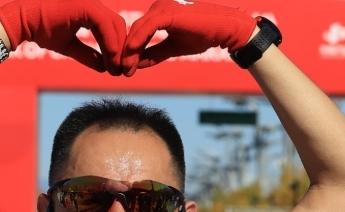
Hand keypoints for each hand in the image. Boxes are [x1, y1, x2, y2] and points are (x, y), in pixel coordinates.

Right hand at [0, 0, 125, 73]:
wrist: (22, 21)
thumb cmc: (41, 30)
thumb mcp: (69, 46)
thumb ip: (88, 54)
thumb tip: (104, 68)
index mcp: (90, 10)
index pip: (112, 28)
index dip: (117, 48)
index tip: (117, 68)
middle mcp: (93, 3)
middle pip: (118, 26)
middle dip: (122, 49)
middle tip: (121, 71)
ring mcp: (90, 3)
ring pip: (115, 25)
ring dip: (117, 49)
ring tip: (115, 69)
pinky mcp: (85, 6)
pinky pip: (105, 24)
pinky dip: (111, 42)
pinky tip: (110, 59)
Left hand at [123, 0, 256, 75]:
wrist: (224, 29)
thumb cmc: (203, 36)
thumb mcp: (173, 47)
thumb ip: (155, 54)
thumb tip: (136, 64)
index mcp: (159, 14)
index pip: (138, 32)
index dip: (130, 51)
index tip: (124, 68)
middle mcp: (158, 7)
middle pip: (134, 31)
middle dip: (126, 52)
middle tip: (120, 71)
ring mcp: (162, 8)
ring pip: (138, 30)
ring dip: (129, 50)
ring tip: (125, 68)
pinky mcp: (168, 12)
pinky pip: (147, 27)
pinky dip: (138, 40)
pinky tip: (130, 53)